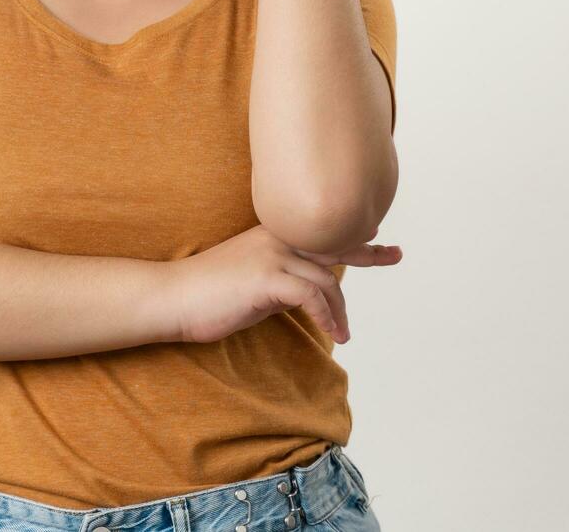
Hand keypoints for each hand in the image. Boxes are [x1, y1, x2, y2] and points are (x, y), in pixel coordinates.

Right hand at [163, 222, 401, 344]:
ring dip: (340, 310)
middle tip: (395, 254)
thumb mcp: (251, 283)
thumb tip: (305, 294)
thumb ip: (280, 281)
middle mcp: (275, 238)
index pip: (319, 233)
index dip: (348, 235)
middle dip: (368, 251)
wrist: (172, 297)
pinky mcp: (267, 278)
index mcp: (270, 235)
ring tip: (344, 335)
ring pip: (326, 277)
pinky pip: (312, 296)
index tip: (374, 236)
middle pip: (333, 243)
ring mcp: (272, 255)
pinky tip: (333, 332)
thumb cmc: (206, 295)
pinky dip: (327, 316)